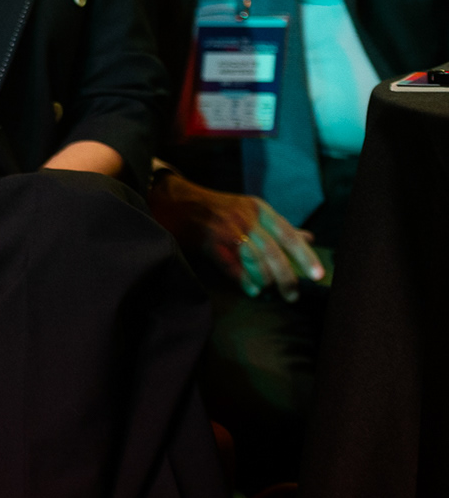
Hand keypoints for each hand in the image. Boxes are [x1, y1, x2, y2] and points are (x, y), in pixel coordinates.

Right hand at [149, 173, 321, 298]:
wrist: (179, 202)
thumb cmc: (220, 209)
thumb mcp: (251, 210)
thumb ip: (278, 226)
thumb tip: (309, 238)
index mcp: (258, 208)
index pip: (288, 233)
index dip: (305, 255)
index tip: (318, 275)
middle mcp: (245, 217)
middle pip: (272, 250)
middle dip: (286, 276)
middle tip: (293, 294)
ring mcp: (226, 229)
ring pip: (254, 258)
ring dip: (266, 279)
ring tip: (272, 293)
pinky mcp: (210, 242)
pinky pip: (231, 265)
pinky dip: (244, 280)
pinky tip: (252, 290)